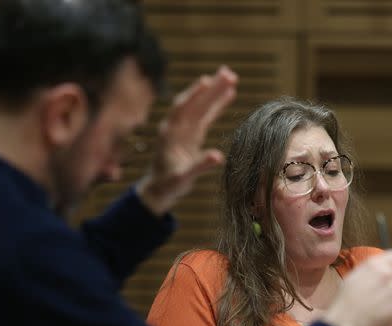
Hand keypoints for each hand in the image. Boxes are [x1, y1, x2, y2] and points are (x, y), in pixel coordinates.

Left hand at [136, 66, 237, 215]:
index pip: (182, 109)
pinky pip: (206, 114)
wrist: (160, 187)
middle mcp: (177, 126)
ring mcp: (185, 128)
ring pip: (202, 106)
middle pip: (195, 102)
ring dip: (215, 91)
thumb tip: (218, 156)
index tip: (206, 82)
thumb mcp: (182, 178)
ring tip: (232, 76)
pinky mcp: (193, 132)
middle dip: (211, 88)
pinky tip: (230, 92)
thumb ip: (199, 166)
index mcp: (170, 134)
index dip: (193, 96)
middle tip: (228, 73)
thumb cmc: (169, 183)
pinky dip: (217, 104)